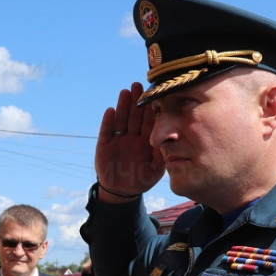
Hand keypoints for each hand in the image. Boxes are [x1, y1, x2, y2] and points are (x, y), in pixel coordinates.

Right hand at [95, 82, 164, 201]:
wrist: (122, 191)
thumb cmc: (142, 179)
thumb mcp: (155, 170)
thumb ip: (162, 156)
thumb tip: (170, 141)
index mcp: (146, 140)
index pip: (149, 121)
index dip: (150, 108)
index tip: (154, 94)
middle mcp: (132, 136)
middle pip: (134, 115)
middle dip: (136, 101)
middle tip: (138, 85)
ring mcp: (118, 139)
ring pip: (121, 119)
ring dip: (123, 106)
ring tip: (125, 92)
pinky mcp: (105, 145)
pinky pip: (107, 131)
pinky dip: (108, 122)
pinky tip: (111, 111)